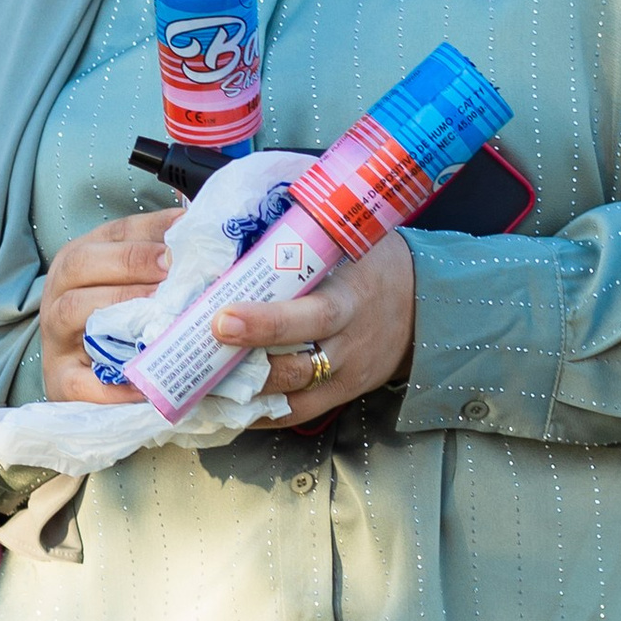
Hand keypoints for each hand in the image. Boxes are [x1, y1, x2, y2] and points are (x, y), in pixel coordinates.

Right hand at [39, 216, 182, 404]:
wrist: (79, 382)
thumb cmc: (115, 326)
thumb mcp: (130, 285)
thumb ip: (159, 262)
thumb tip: (204, 233)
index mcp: (80, 260)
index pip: (112, 234)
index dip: (148, 230)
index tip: (186, 229)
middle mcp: (60, 291)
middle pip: (81, 263)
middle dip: (130, 260)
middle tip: (172, 267)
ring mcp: (56, 337)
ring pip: (71, 310)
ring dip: (116, 304)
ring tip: (159, 309)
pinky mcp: (61, 381)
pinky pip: (81, 381)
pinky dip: (111, 386)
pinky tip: (144, 384)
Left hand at [207, 231, 416, 427]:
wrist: (425, 304)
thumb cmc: (374, 262)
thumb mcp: (350, 237)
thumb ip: (303, 229)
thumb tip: (243, 206)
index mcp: (350, 299)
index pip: (312, 316)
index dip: (266, 322)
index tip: (222, 316)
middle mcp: (348, 343)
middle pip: (295, 365)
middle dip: (244, 364)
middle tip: (196, 356)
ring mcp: (346, 375)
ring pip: (291, 394)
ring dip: (242, 392)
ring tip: (195, 382)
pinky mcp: (341, 394)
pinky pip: (296, 413)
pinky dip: (259, 413)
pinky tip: (224, 405)